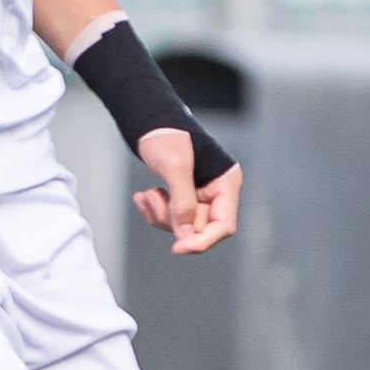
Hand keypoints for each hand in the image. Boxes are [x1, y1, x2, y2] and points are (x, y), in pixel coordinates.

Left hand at [128, 129, 241, 254]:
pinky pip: (171, 218)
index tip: (178, 248)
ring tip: (146, 195)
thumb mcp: (175, 167)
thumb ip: (182, 203)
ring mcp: (201, 196)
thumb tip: (185, 235)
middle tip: (153, 200)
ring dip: (160, 215)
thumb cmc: (166, 136)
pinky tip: (143, 196)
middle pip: (200, 228)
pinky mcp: (183, 197)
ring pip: (183, 226)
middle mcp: (218, 192)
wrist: (148, 122)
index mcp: (226, 183)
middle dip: (172, 220)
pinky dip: (154, 211)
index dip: (202, 240)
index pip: (223, 226)